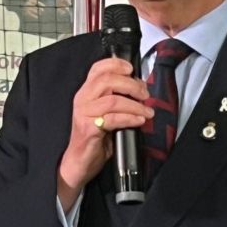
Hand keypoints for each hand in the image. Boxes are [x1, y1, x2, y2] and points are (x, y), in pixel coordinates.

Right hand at [60, 58, 151, 210]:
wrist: (79, 162)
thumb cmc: (94, 138)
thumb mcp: (104, 113)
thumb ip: (115, 99)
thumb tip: (139, 90)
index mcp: (86, 92)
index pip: (97, 69)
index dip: (115, 64)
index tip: (132, 68)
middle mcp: (82, 99)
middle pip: (107, 80)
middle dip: (131, 85)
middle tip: (145, 94)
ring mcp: (84, 114)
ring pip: (113, 100)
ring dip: (135, 105)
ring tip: (147, 111)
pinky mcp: (88, 129)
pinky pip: (113, 118)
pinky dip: (130, 118)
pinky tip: (139, 121)